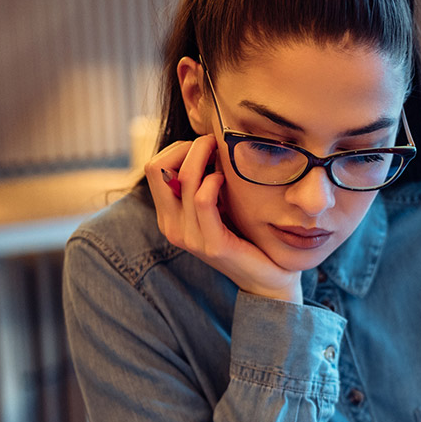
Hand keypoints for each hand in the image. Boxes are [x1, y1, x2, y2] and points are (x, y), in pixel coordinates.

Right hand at [145, 136, 301, 301]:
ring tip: (223, 156)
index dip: (177, 149)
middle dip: (187, 147)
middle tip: (214, 143)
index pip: (154, 167)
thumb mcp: (218, 205)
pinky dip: (214, 181)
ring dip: (205, 157)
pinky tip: (226, 179)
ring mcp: (189, 237)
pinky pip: (203, 200)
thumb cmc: (245, 235)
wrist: (267, 279)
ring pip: (184, 179)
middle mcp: (172, 227)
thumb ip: (204, 183)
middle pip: (158, 168)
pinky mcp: (213, 244)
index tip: (205, 147)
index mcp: (169, 216)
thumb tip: (205, 142)